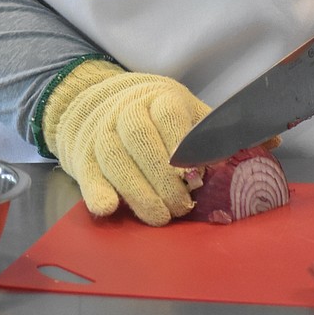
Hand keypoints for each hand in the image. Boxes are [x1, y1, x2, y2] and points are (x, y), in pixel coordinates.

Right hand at [40, 59, 210, 224]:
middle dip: (162, 177)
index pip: (167, 113)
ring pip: (115, 158)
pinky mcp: (83, 157)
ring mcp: (102, 133)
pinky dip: (96, 192)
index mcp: (158, 97)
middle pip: (139, 137)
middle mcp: (126, 110)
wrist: (101, 104)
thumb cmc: (156, 116)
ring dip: (139, 192)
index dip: (180, 143)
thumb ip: (205, 133)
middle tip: (180, 206)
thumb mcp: (185, 112)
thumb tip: (230, 161)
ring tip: (160, 217)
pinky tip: (109, 208)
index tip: (192, 173)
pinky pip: (88, 174)